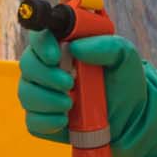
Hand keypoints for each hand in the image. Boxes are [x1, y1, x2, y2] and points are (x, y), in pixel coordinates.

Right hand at [16, 30, 156, 156]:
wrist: (129, 118)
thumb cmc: (124, 82)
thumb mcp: (125, 58)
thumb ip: (107, 45)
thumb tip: (77, 47)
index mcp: (64, 46)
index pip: (40, 34)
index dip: (41, 43)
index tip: (56, 56)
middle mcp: (48, 68)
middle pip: (27, 64)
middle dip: (46, 75)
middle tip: (69, 84)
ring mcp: (43, 94)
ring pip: (26, 93)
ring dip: (47, 100)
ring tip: (70, 104)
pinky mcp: (43, 119)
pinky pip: (32, 120)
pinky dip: (47, 121)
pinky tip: (65, 120)